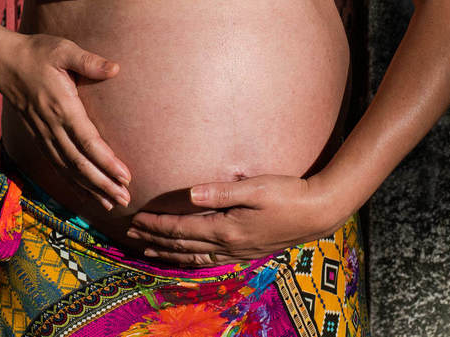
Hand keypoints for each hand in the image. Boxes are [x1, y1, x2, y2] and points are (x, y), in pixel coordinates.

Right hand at [0, 32, 131, 209]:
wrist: (4, 62)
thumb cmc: (37, 53)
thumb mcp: (64, 50)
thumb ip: (89, 62)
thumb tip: (115, 69)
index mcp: (62, 107)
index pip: (87, 141)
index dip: (106, 161)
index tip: (125, 175)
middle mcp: (51, 127)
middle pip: (79, 163)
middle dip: (102, 184)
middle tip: (125, 199)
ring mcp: (43, 135)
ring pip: (68, 170)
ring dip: (90, 188)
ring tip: (111, 204)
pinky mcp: (38, 137)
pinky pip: (56, 166)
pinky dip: (72, 183)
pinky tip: (86, 194)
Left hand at [125, 175, 340, 266]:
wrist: (318, 213)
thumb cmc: (287, 194)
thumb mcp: (254, 187)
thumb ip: (220, 192)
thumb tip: (190, 194)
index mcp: (227, 228)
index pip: (182, 228)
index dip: (157, 224)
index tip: (137, 218)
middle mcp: (229, 246)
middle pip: (183, 245)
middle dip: (155, 239)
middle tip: (132, 233)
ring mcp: (238, 253)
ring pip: (194, 257)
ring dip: (169, 253)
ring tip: (149, 251)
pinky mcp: (247, 253)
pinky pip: (211, 261)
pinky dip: (191, 261)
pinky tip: (186, 258)